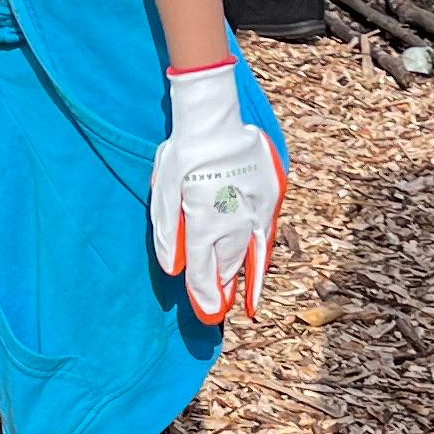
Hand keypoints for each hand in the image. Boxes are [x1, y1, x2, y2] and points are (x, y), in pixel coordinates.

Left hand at [147, 59, 283, 322]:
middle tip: (215, 312)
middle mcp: (232, 222)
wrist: (216, 118)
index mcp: (204, 222)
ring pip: (246, 254)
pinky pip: (266, 237)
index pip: (204, 270)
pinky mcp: (269, 199)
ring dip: (239, 277)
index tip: (204, 315)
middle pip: (226, 266)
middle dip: (219, 290)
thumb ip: (168, 233)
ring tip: (238, 302)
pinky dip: (262, 259)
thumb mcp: (164, 191)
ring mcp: (254, 211)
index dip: (203, 295)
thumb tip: (173, 268)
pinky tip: (260, 277)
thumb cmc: (184, 153)